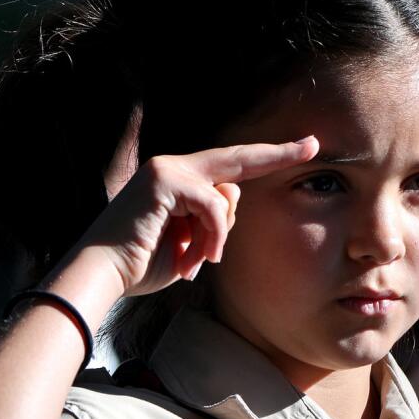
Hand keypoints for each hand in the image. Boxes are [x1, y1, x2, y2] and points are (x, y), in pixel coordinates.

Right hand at [76, 136, 319, 296]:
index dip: (265, 157)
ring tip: (192, 260)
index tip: (302, 147)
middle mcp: (173, 167)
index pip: (230, 165)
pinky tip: (194, 258)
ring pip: (225, 197)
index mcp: (179, 180)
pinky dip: (209, 237)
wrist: (104, 273)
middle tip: (313, 145)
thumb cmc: (143, 264)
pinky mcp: (164, 180)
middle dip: (278, 154)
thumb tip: (231, 200)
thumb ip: (213, 219)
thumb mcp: (190, 241)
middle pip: (238, 159)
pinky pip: (212, 206)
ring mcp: (167, 170)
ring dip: (215, 237)